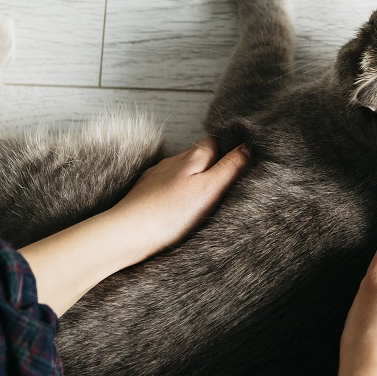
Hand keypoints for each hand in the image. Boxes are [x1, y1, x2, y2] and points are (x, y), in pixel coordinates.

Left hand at [112, 136, 250, 259]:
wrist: (128, 233)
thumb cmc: (170, 214)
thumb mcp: (209, 190)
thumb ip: (230, 167)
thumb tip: (247, 147)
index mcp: (192, 158)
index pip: (214, 142)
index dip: (227, 147)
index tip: (239, 158)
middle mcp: (173, 161)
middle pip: (197, 155)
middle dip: (211, 163)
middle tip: (225, 179)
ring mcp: (156, 176)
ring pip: (181, 170)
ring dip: (192, 178)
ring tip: (203, 194)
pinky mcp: (144, 192)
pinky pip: (166, 185)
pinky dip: (175, 190)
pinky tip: (178, 204)